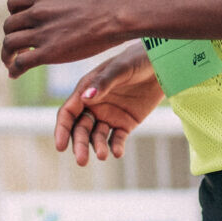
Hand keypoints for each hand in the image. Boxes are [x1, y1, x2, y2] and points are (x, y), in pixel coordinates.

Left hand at [2, 0, 131, 79]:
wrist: (117, 13)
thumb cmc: (106, 4)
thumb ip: (61, 3)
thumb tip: (67, 9)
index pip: (13, 3)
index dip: (14, 16)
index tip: (21, 26)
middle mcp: (38, 12)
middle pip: (9, 25)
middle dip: (11, 37)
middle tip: (16, 48)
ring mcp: (42, 32)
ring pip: (9, 43)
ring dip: (7, 54)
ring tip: (11, 62)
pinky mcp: (49, 52)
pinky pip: (20, 62)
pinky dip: (14, 69)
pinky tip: (14, 74)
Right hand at [53, 47, 163, 162]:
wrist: (161, 63)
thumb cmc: (136, 60)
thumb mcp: (120, 69)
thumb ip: (103, 83)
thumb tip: (85, 98)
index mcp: (85, 90)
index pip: (68, 113)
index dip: (62, 130)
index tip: (60, 147)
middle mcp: (94, 105)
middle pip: (81, 129)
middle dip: (80, 145)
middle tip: (82, 161)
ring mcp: (109, 115)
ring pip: (97, 136)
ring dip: (98, 147)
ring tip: (103, 155)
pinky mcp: (125, 123)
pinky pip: (118, 138)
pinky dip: (116, 147)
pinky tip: (118, 153)